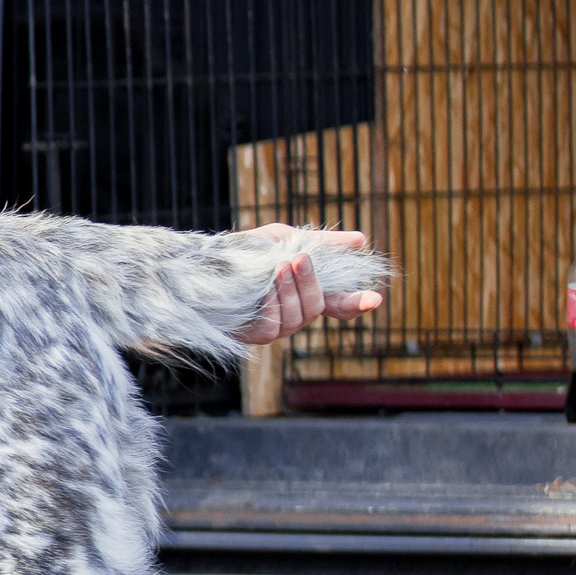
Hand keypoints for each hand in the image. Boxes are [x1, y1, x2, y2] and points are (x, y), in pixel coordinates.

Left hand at [231, 225, 384, 345]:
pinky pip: (273, 327)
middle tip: (300, 258)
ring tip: (280, 266)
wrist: (200, 263)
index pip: (339, 304)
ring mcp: (276, 327)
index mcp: (306, 292)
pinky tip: (264, 288)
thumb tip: (361, 240)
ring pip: (299, 318)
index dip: (358, 304)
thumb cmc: (242, 251)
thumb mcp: (283, 238)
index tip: (375, 298)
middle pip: (318, 307)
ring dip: (291, 290)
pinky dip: (272, 304)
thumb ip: (320, 242)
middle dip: (312, 282)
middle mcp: (294, 313)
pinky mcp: (254, 336)